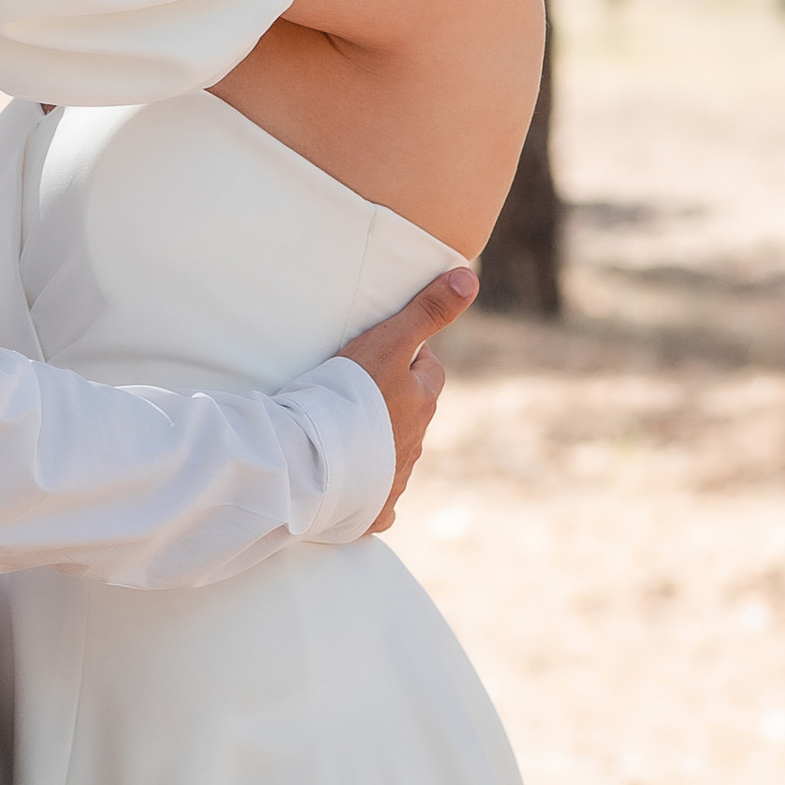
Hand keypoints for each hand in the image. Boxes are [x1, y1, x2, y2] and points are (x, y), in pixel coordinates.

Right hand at [337, 264, 477, 529]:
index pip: (429, 372)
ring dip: (379, 442)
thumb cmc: (349, 395)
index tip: (386, 351)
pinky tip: (352, 486)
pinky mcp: (372, 508)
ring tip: (346, 431)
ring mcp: (394, 478)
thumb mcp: (388, 342)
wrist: (314, 461)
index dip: (411, 358)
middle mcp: (415, 442)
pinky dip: (370, 491)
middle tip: (359, 389)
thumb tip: (470, 276)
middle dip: (395, 401)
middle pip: (412, 413)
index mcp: (421, 401)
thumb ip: (426, 311)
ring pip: (395, 454)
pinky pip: (378, 501)